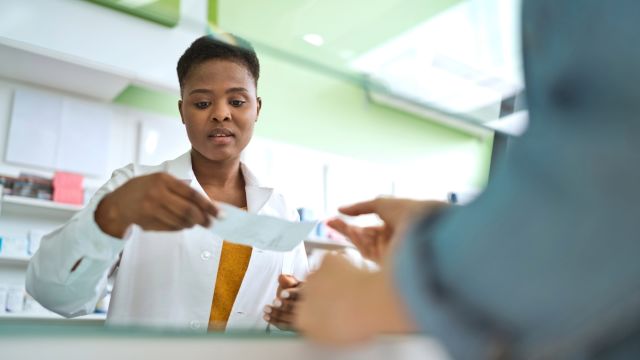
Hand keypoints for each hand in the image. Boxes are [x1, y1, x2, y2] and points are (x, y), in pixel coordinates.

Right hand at [95, 172, 218, 237]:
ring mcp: (152, 209)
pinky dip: (181, 228)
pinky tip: (182, 225)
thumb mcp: (159, 180)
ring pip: (181, 221)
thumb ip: (180, 189)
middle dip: (203, 219)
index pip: (192, 194)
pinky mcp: (148, 222)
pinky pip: (172, 228)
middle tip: (210, 223)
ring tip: (196, 223)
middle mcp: (158, 193)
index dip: (208, 205)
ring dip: (192, 224)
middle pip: (188, 211)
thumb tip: (205, 204)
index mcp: (163, 179)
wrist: (117, 204)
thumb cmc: (142, 190)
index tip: (219, 213)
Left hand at [264, 274, 301, 330]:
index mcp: (308, 294)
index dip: (292, 294)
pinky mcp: (295, 326)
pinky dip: (274, 321)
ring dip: (276, 313)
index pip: (302, 294)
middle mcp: (306, 307)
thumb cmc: (299, 293)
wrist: (304, 305)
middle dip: (284, 305)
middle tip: (275, 301)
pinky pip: (284, 325)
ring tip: (266, 308)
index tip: (283, 294)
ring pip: (289, 318)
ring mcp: (301, 319)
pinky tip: (266, 317)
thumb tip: (282, 277)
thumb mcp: (295, 284)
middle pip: (296, 308)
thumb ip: (287, 281)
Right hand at [294, 254, 413, 343]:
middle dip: (322, 295)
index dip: (319, 313)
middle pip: (309, 294)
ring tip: (351, 286)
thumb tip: (327, 326)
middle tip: (343, 299)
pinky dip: (340, 264)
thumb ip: (324, 330)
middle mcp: (303, 297)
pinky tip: (352, 272)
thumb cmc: (358, 324)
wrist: (370, 303)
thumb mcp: (336, 338)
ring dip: (329, 279)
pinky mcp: (326, 260)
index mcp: (304, 320)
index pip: (304, 315)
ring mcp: (313, 277)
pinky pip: (330, 261)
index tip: (332, 313)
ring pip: (318, 276)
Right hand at [327, 197, 445, 262]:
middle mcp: (391, 243)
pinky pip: (366, 252)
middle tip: (328, 223)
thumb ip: (359, 208)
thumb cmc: (409, 212)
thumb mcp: (382, 204)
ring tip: (332, 223)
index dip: (352, 225)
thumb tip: (340, 209)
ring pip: (362, 246)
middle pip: (362, 238)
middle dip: (345, 230)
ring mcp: (388, 254)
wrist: (427, 227)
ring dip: (348, 234)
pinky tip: (348, 231)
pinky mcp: (386, 264)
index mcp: (394, 228)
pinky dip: (356, 242)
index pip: (369, 230)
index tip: (336, 217)